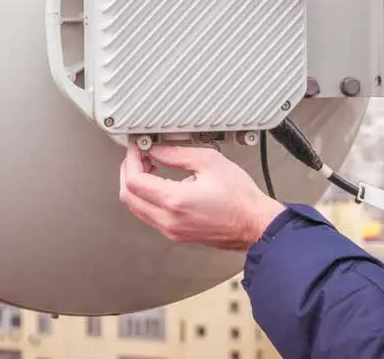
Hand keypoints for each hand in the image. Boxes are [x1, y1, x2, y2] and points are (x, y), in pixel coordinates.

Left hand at [119, 142, 285, 251]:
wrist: (255, 223)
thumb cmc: (240, 198)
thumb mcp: (210, 161)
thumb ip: (178, 153)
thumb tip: (157, 150)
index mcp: (174, 201)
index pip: (134, 181)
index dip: (130, 160)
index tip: (135, 148)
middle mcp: (169, 220)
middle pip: (129, 197)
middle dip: (128, 172)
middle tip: (138, 156)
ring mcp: (171, 230)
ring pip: (137, 209)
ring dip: (136, 187)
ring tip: (150, 167)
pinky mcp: (177, 235)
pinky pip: (150, 216)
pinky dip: (147, 198)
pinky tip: (160, 185)